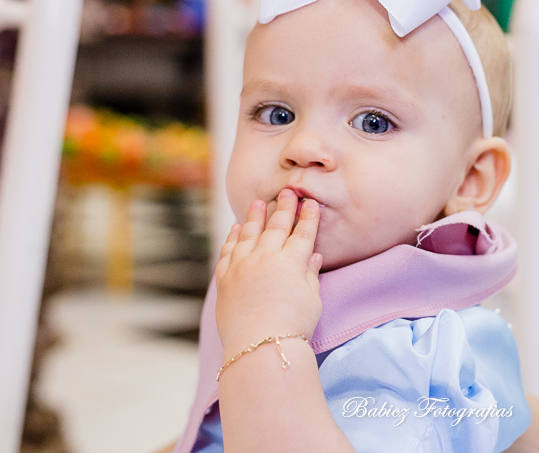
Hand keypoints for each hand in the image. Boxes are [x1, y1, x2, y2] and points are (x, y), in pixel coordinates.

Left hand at [215, 189, 322, 355]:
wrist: (259, 346)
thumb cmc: (293, 327)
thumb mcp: (313, 300)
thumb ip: (310, 274)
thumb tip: (314, 256)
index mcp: (292, 262)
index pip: (303, 233)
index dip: (308, 216)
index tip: (310, 203)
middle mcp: (266, 257)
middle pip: (276, 226)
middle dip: (284, 207)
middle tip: (288, 191)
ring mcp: (242, 265)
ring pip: (249, 233)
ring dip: (255, 216)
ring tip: (258, 203)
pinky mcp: (225, 278)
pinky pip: (228, 251)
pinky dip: (232, 237)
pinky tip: (236, 229)